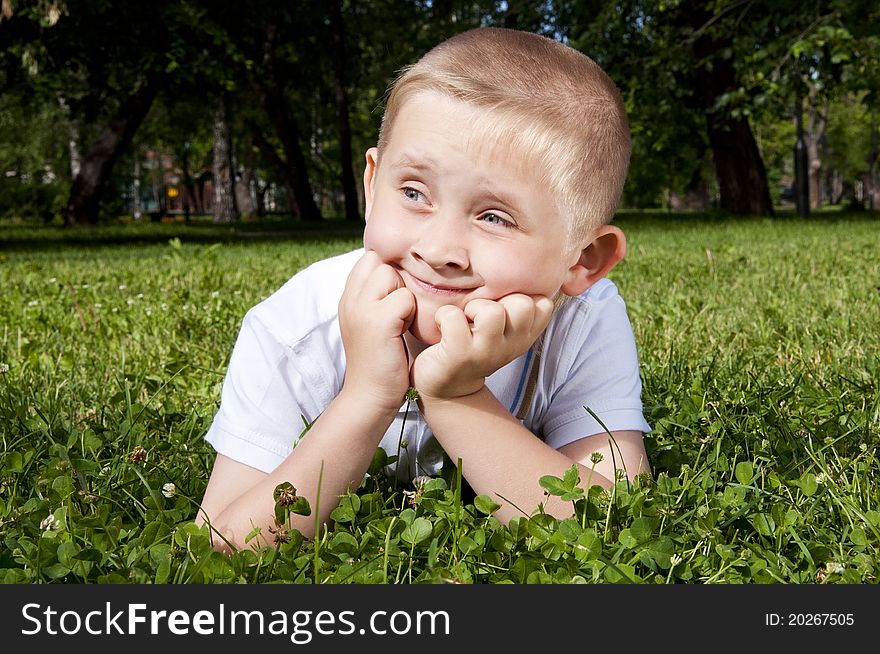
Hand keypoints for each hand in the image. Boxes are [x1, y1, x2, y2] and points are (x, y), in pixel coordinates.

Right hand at [338, 251, 415, 412]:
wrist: (369, 396)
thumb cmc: (378, 361)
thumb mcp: (368, 323)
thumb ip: (374, 298)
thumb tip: (395, 273)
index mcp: (347, 298)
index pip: (368, 259)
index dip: (385, 273)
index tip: (392, 298)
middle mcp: (349, 299)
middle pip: (379, 262)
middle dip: (395, 281)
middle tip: (397, 312)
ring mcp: (361, 309)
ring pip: (391, 274)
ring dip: (403, 296)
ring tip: (400, 322)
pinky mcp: (378, 321)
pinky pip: (405, 298)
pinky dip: (411, 314)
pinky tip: (403, 332)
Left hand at [412, 294, 553, 400]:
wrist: (447, 385)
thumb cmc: (474, 345)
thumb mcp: (503, 329)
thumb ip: (516, 306)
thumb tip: (529, 264)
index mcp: (524, 336)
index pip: (543, 303)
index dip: (521, 296)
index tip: (502, 307)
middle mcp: (511, 346)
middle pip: (523, 304)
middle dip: (497, 300)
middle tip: (479, 314)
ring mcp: (486, 352)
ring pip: (493, 311)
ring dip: (473, 307)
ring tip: (464, 320)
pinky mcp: (460, 355)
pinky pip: (454, 316)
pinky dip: (444, 315)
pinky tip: (443, 327)